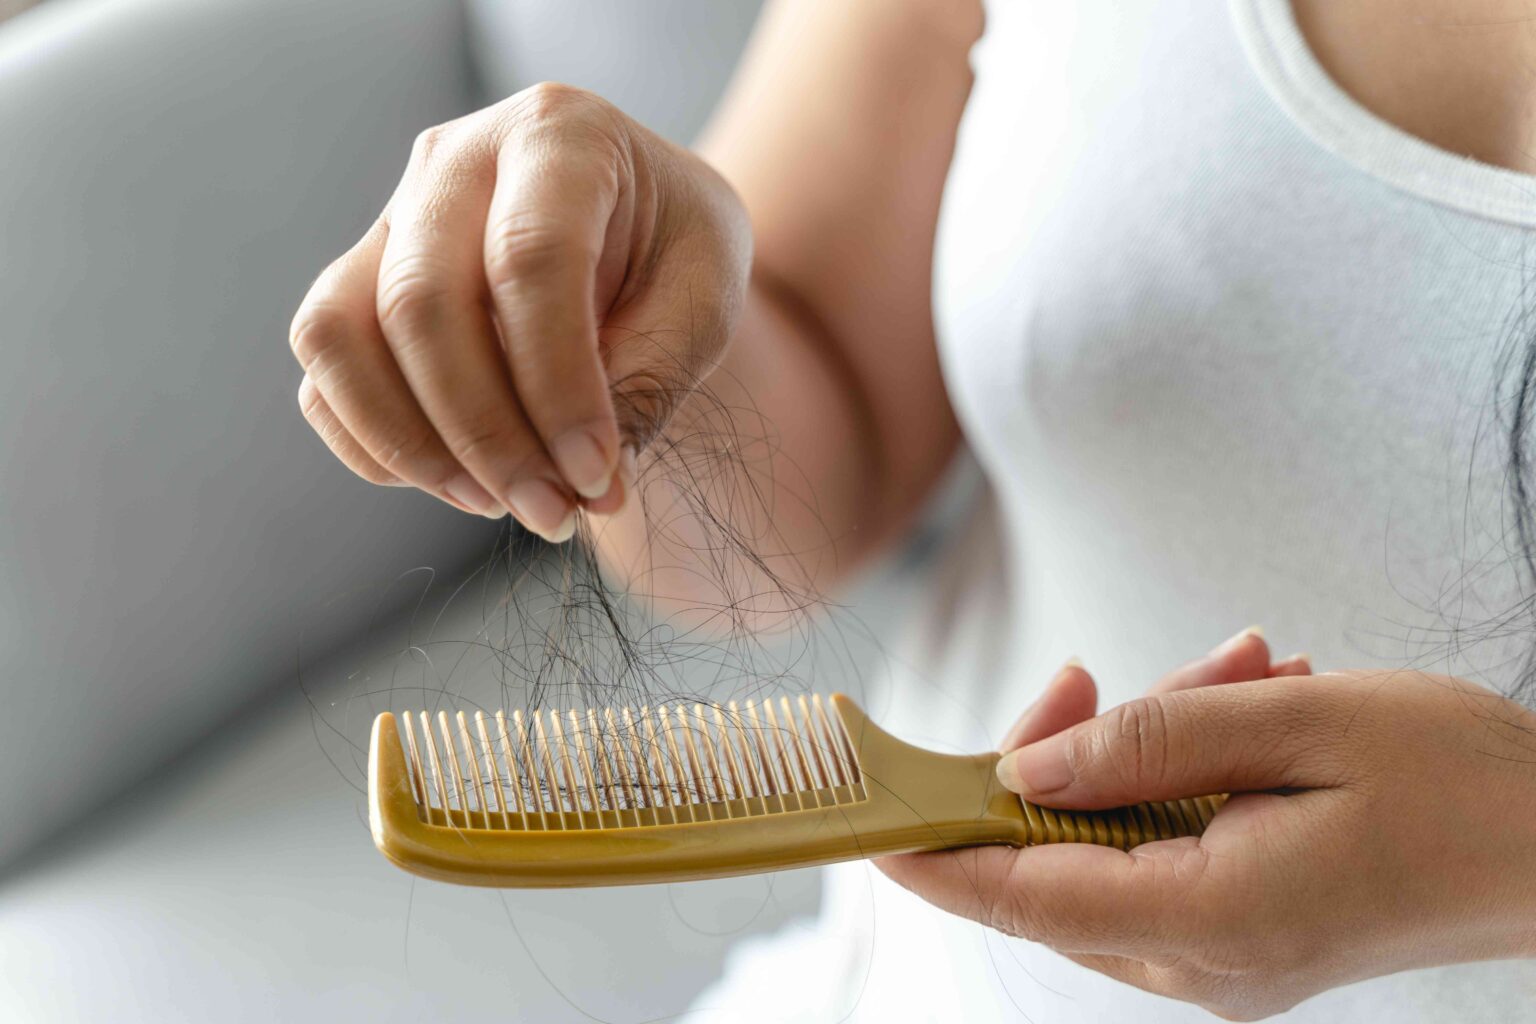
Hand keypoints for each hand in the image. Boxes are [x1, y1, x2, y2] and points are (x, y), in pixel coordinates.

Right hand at [289, 83, 750, 539]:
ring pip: (340, 333)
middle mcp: (455, 159)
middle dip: (488, 434)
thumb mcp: (706, 298)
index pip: (531, 259)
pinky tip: (456, 483)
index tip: (597, 478)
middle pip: (422, 302)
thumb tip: (585, 486)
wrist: (640, 226)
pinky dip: (372, 443)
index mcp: (559, 134)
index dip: (558, 386)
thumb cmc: (677, 254)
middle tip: (553, 514)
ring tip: (498, 505)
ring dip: (413, 444)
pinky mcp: (355, 280)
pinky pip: (324, 371)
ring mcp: (390, 218)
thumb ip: (651, 377)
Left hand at [878, 630, 1535, 1020]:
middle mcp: (1207, 962)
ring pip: (1110, 848)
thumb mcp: (1298, 723)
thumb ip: (1149, 744)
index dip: (934, 855)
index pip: (1026, 895)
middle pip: (1056, 865)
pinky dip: (1181, 778)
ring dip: (1143, 752)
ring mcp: (1226, 958)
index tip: (864, 819)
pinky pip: (1163, 851)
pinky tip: (1247, 707)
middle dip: (1061, 757)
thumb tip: (1023, 773)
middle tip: (1096, 673)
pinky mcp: (1244, 935)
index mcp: (1215, 919)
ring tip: (1236, 675)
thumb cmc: (1458, 778)